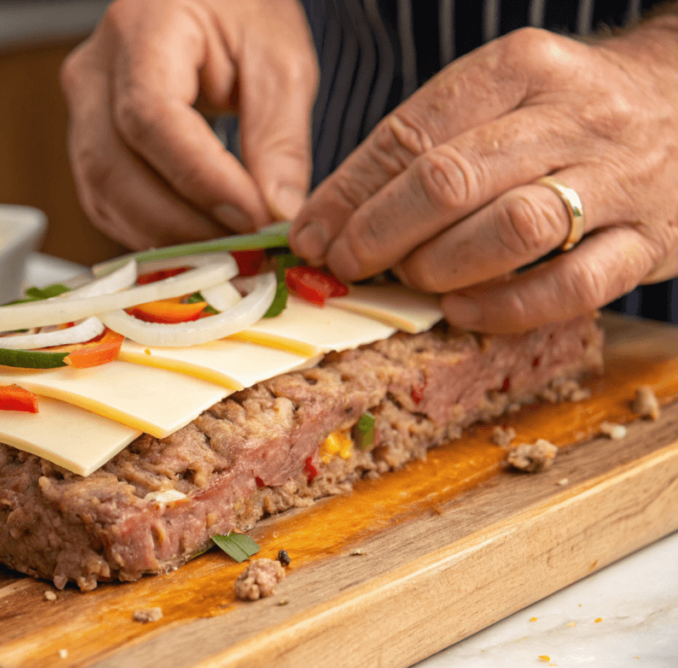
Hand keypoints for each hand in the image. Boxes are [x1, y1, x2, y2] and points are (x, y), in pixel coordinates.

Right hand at [60, 0, 317, 248]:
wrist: (204, 1)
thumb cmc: (242, 13)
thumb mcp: (280, 61)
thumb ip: (281, 138)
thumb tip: (280, 215)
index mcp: (140, 30)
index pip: (151, 118)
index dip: (201, 180)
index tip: (253, 219)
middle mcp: (93, 72)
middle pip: (114, 167)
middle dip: (181, 224)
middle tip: (245, 251)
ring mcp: (81, 111)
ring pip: (104, 194)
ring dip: (165, 237)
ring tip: (228, 252)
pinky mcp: (89, 146)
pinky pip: (107, 203)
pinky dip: (151, 233)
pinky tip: (198, 241)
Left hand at [289, 22, 677, 332]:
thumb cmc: (566, 111)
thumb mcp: (498, 98)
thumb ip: (420, 146)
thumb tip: (327, 217)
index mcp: (522, 67)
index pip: (413, 132)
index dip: (349, 192)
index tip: (313, 231)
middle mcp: (575, 116)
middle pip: (452, 179)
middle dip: (380, 232)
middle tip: (347, 262)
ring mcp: (620, 179)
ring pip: (513, 228)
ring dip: (440, 265)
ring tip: (410, 278)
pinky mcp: (651, 241)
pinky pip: (573, 286)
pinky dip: (507, 307)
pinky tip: (462, 311)